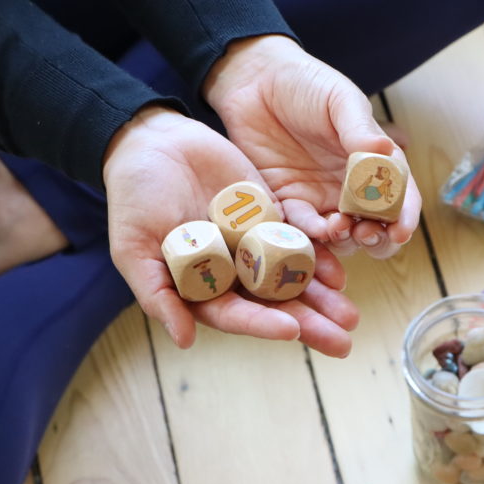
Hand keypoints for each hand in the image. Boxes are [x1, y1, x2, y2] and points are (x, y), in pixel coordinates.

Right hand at [102, 106, 356, 356]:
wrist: (154, 142)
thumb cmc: (133, 198)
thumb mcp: (134, 248)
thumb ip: (158, 293)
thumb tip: (184, 341)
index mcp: (200, 288)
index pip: (236, 313)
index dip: (262, 323)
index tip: (292, 331)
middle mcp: (232, 273)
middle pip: (274, 305)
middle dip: (309, 324)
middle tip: (343, 341)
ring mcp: (253, 244)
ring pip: (293, 278)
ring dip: (323, 297)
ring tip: (350, 317)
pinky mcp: (270, 216)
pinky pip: (299, 240)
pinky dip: (320, 256)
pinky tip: (341, 271)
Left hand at [202, 35, 421, 258]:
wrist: (255, 82)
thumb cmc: (306, 84)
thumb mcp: (339, 99)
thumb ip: (359, 127)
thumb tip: (384, 148)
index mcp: (373, 162)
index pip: (399, 197)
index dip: (404, 217)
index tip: (400, 230)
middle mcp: (351, 187)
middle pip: (375, 227)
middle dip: (377, 239)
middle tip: (368, 233)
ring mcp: (319, 198)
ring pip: (341, 236)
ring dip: (344, 241)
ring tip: (339, 228)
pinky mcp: (287, 202)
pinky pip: (301, 228)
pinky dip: (310, 235)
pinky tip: (314, 229)